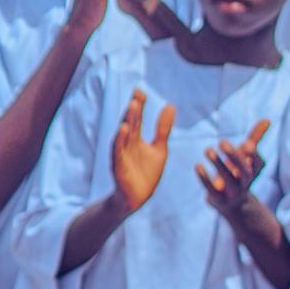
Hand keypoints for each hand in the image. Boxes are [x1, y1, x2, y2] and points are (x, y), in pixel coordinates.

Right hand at [111, 89, 174, 213]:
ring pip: (124, 134)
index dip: (138, 105)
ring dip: (128, 120)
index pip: (137, 118)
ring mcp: (122, 154)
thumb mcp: (159, 148)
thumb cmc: (147, 173)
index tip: (140, 91)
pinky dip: (120, 140)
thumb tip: (170, 105)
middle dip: (134, 109)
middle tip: (138, 94)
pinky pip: (118, 151)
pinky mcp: (119, 166)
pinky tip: (124, 129)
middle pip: (131, 123)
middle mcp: (127, 144)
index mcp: (135, 139)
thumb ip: (162, 128)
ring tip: (133, 106)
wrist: (137, 197)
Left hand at [195, 120, 271, 221]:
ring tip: (208, 150)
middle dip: (234, 157)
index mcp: (254, 171)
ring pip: (228, 180)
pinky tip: (198, 166)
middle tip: (222, 142)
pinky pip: (212, 190)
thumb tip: (268, 119)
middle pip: (244, 172)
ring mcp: (233, 193)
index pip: (258, 163)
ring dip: (218, 164)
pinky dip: (205, 178)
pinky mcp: (219, 200)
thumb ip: (255, 138)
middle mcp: (245, 182)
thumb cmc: (239, 173)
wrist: (232, 204)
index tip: (246, 143)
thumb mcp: (247, 157)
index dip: (253, 155)